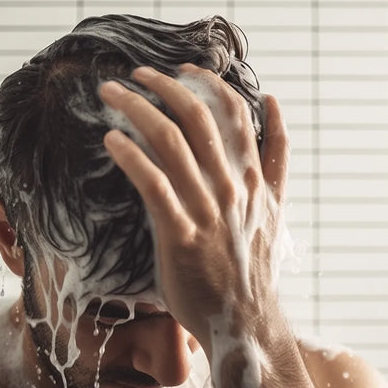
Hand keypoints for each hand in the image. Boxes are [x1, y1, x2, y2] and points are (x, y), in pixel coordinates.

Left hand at [99, 64, 288, 349]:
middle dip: (164, 85)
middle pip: (197, 116)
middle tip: (137, 72)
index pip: (233, 112)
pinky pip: (152, 183)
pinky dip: (130, 156)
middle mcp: (232, 185)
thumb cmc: (254, 262)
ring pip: (170, 141)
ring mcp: (207, 209)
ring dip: (137, 108)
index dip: (208, 82)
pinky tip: (111, 140)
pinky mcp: (180, 234)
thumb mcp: (276, 205)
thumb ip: (276, 156)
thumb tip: (274, 104)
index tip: (184, 68)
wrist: (247, 319)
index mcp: (254, 176)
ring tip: (112, 92)